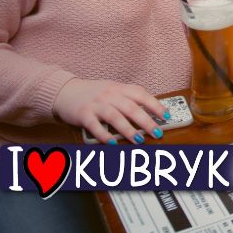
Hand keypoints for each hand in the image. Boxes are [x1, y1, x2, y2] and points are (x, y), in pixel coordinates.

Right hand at [53, 78, 167, 144]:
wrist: (65, 91)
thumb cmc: (94, 94)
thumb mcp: (113, 90)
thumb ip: (129, 99)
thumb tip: (151, 113)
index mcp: (119, 88)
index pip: (141, 95)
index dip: (155, 105)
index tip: (166, 116)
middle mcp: (109, 95)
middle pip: (131, 108)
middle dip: (146, 121)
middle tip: (157, 132)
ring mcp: (96, 104)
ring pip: (115, 117)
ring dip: (128, 130)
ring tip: (139, 140)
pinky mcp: (83, 115)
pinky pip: (95, 127)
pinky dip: (105, 136)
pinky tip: (113, 144)